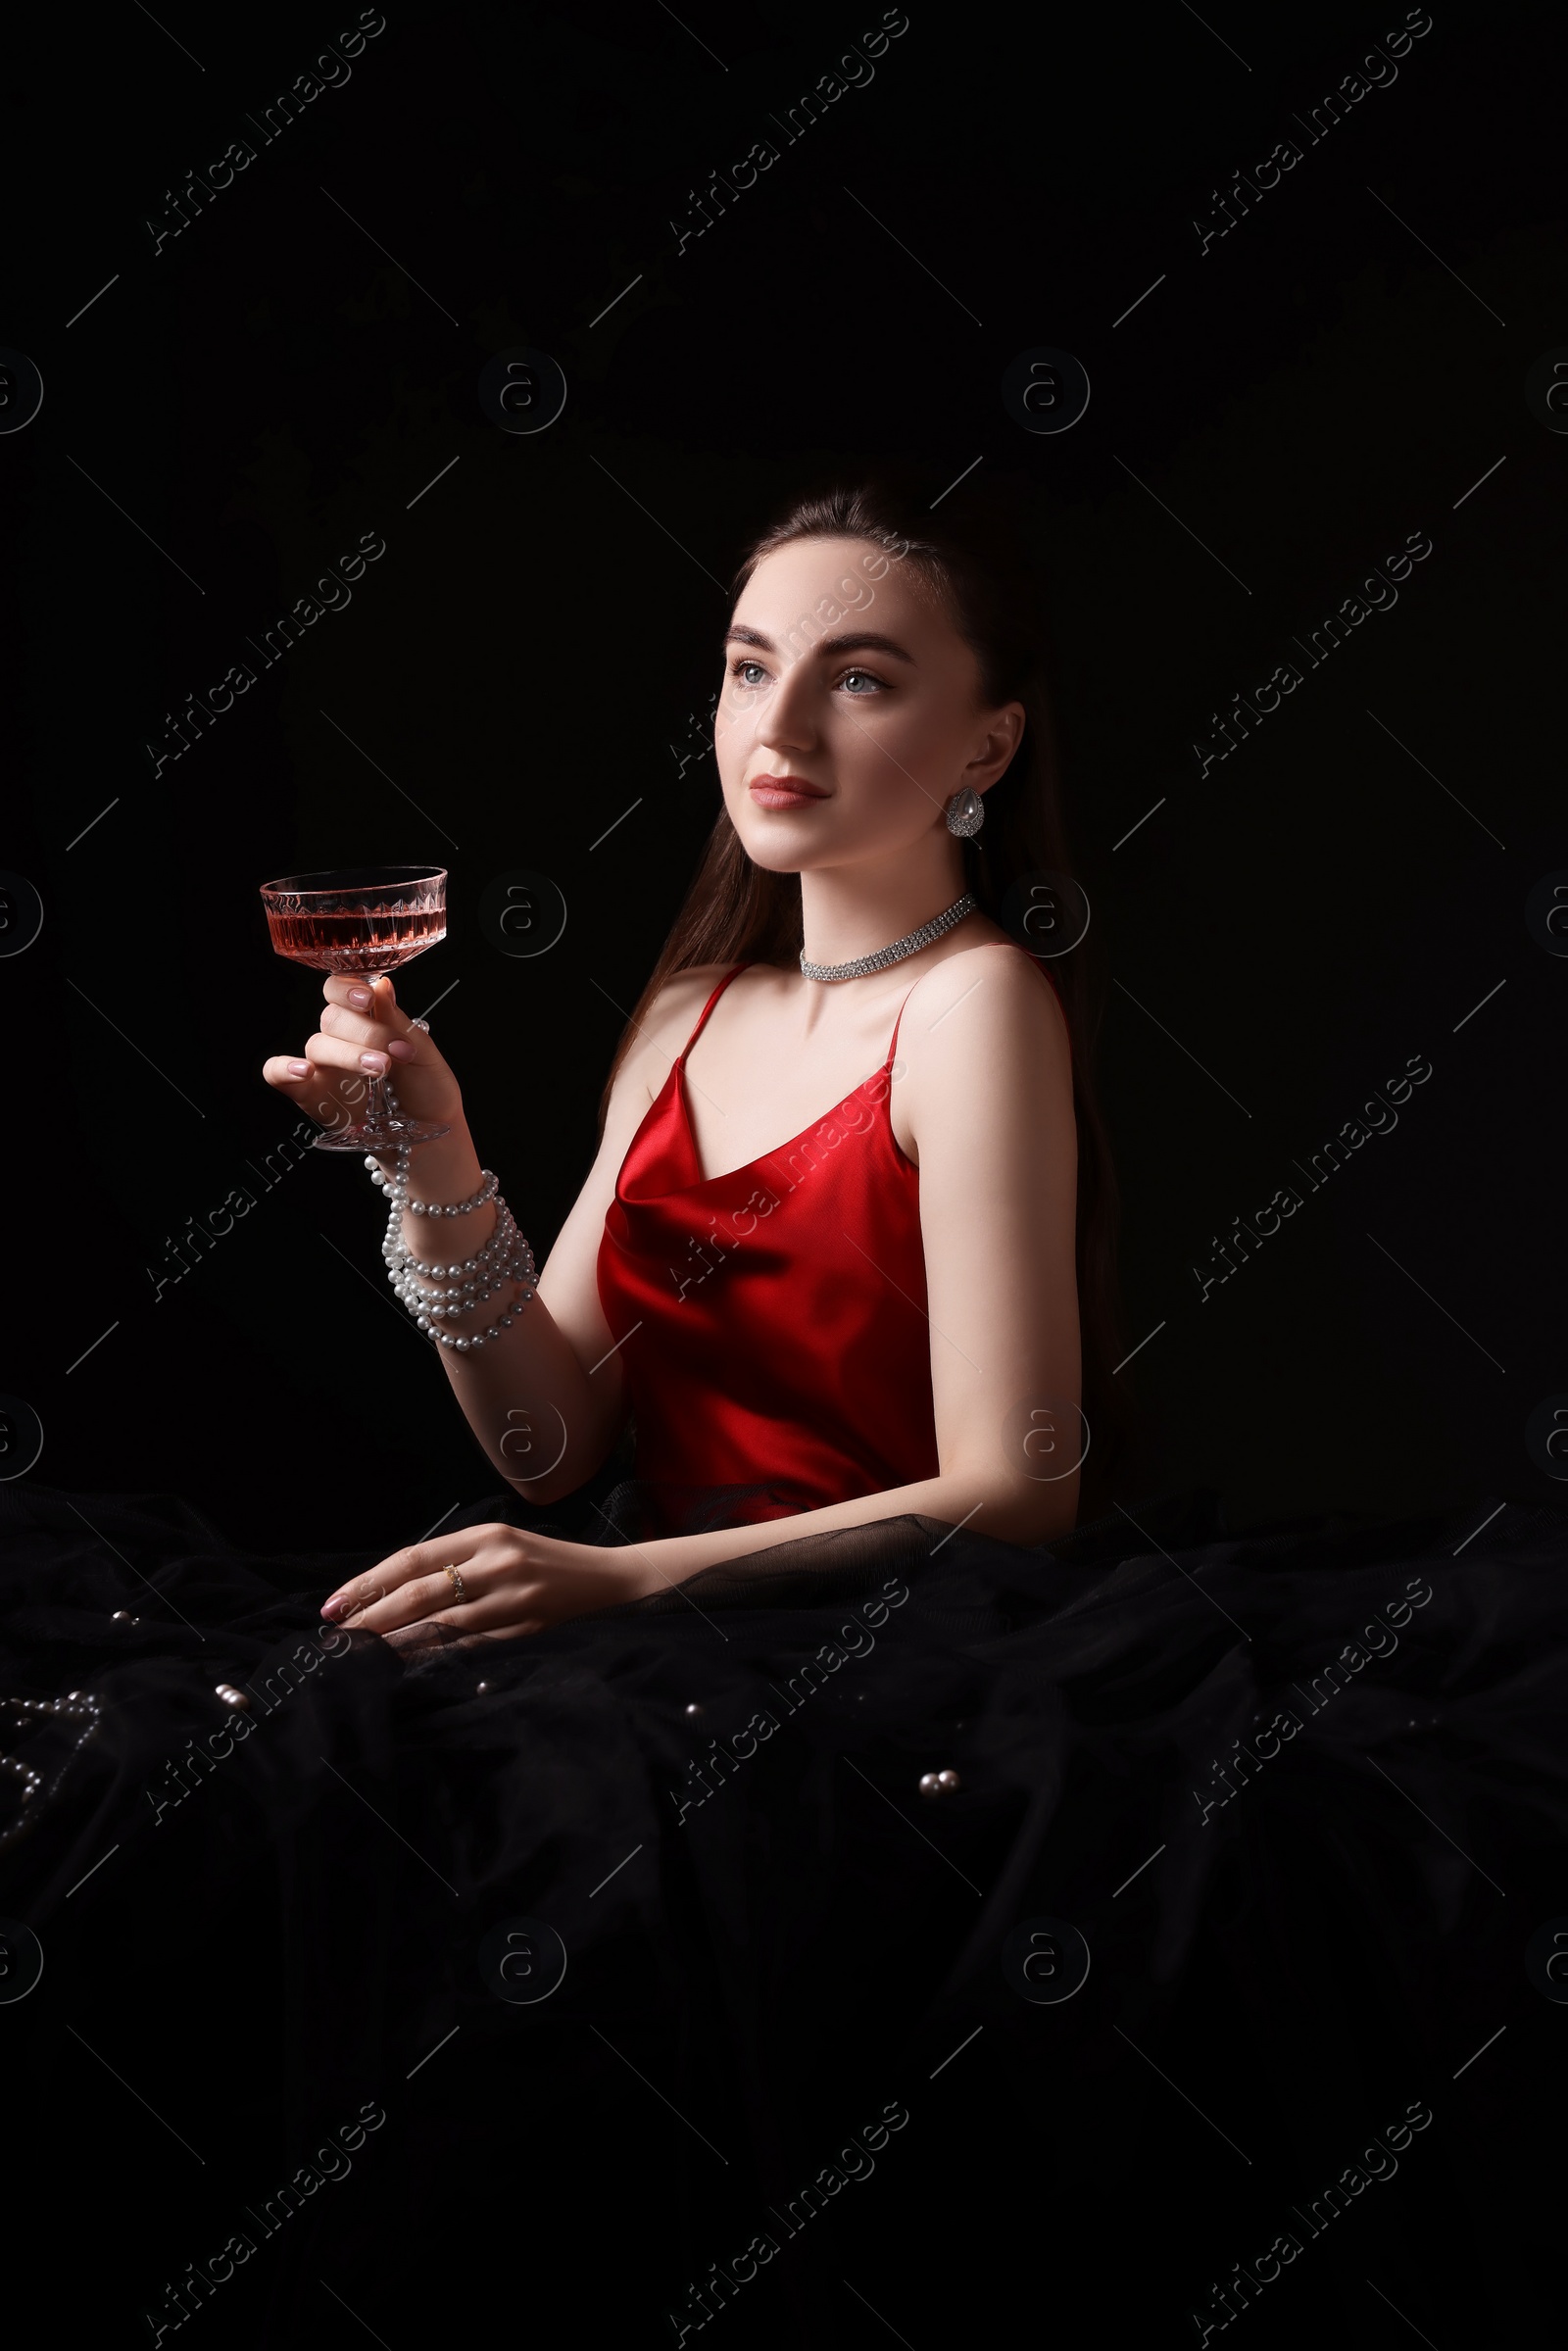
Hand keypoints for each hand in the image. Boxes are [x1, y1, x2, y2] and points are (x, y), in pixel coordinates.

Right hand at [261, 972, 464, 1134]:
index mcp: (367, 1021)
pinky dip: (284, 1068)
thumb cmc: (428, 1093)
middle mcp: (341, 1040)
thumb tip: (383, 984)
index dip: (347, 989)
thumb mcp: (424, 1055)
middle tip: (395, 1052)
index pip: (341, 991)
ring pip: (316, 1045)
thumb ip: (399, 1022)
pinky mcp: (311, 1095)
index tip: (367, 999)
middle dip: (365, 1032)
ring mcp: (323, 1068)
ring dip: (347, 1054)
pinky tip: (303, 1070)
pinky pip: (277, 1074)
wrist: (430, 1136)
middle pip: (332, 1018)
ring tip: (379, 1068)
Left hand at [320, 1523, 664, 1649]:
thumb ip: (456, 1561)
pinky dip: (435, 1656)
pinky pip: (470, 1646)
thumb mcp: (502, 1545)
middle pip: (420, 1592)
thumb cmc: (546, 1562)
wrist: (608, 1579)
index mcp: (487, 1535)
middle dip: (372, 1616)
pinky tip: (409, 1664)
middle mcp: (498, 1562)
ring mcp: (514, 1597)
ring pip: (440, 1624)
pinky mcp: (527, 1629)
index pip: (414, 1559)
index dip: (370, 1582)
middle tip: (338, 1634)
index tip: (336, 1603)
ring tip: (363, 1653)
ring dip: (396, 1642)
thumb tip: (391, 1590)